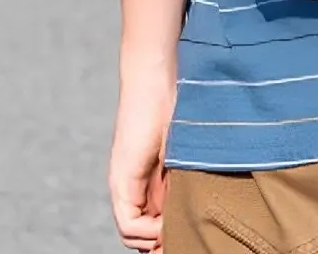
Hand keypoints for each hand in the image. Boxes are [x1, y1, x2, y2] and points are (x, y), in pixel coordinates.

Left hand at [109, 66, 176, 251]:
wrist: (155, 79)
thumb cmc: (176, 105)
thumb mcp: (183, 150)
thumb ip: (182, 176)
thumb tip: (195, 205)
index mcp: (145, 180)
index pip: (149, 224)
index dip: (166, 235)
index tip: (188, 234)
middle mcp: (129, 186)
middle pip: (140, 234)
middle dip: (161, 243)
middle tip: (184, 241)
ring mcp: (123, 184)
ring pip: (132, 233)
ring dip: (154, 239)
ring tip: (175, 230)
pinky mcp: (122, 179)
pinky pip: (128, 223)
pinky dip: (147, 231)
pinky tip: (165, 222)